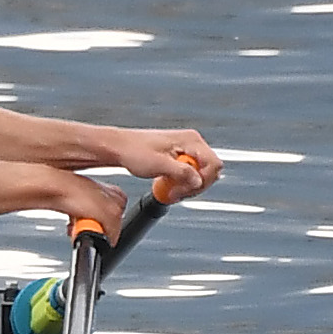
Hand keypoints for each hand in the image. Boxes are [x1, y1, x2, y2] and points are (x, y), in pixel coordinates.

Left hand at [107, 130, 221, 201]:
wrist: (120, 148)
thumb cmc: (134, 151)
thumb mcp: (159, 165)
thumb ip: (182, 172)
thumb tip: (198, 181)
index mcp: (190, 140)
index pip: (213, 164)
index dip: (202, 181)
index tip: (185, 190)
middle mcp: (191, 142)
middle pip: (209, 171)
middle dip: (195, 186)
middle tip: (177, 193)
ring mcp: (186, 149)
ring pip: (200, 174)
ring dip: (188, 186)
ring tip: (171, 191)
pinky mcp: (180, 157)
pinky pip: (190, 173)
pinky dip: (182, 183)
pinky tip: (170, 186)